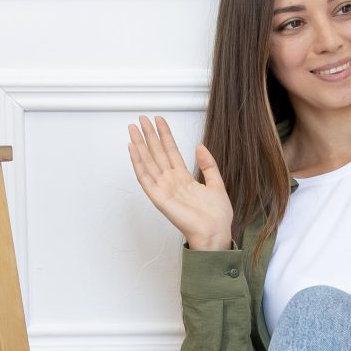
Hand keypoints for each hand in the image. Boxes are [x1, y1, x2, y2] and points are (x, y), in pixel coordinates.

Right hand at [127, 115, 233, 251]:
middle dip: (149, 136)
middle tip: (141, 119)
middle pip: (156, 153)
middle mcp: (171, 181)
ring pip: (148, 162)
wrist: (215, 232)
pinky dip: (138, 163)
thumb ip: (208, 165)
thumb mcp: (216, 183)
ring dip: (140, 145)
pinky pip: (145, 178)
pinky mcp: (159, 198)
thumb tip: (200, 146)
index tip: (159, 120)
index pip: (171, 151)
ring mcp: (163, 189)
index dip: (165, 135)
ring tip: (133, 129)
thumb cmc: (216, 216)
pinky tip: (133, 150)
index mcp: (184, 178)